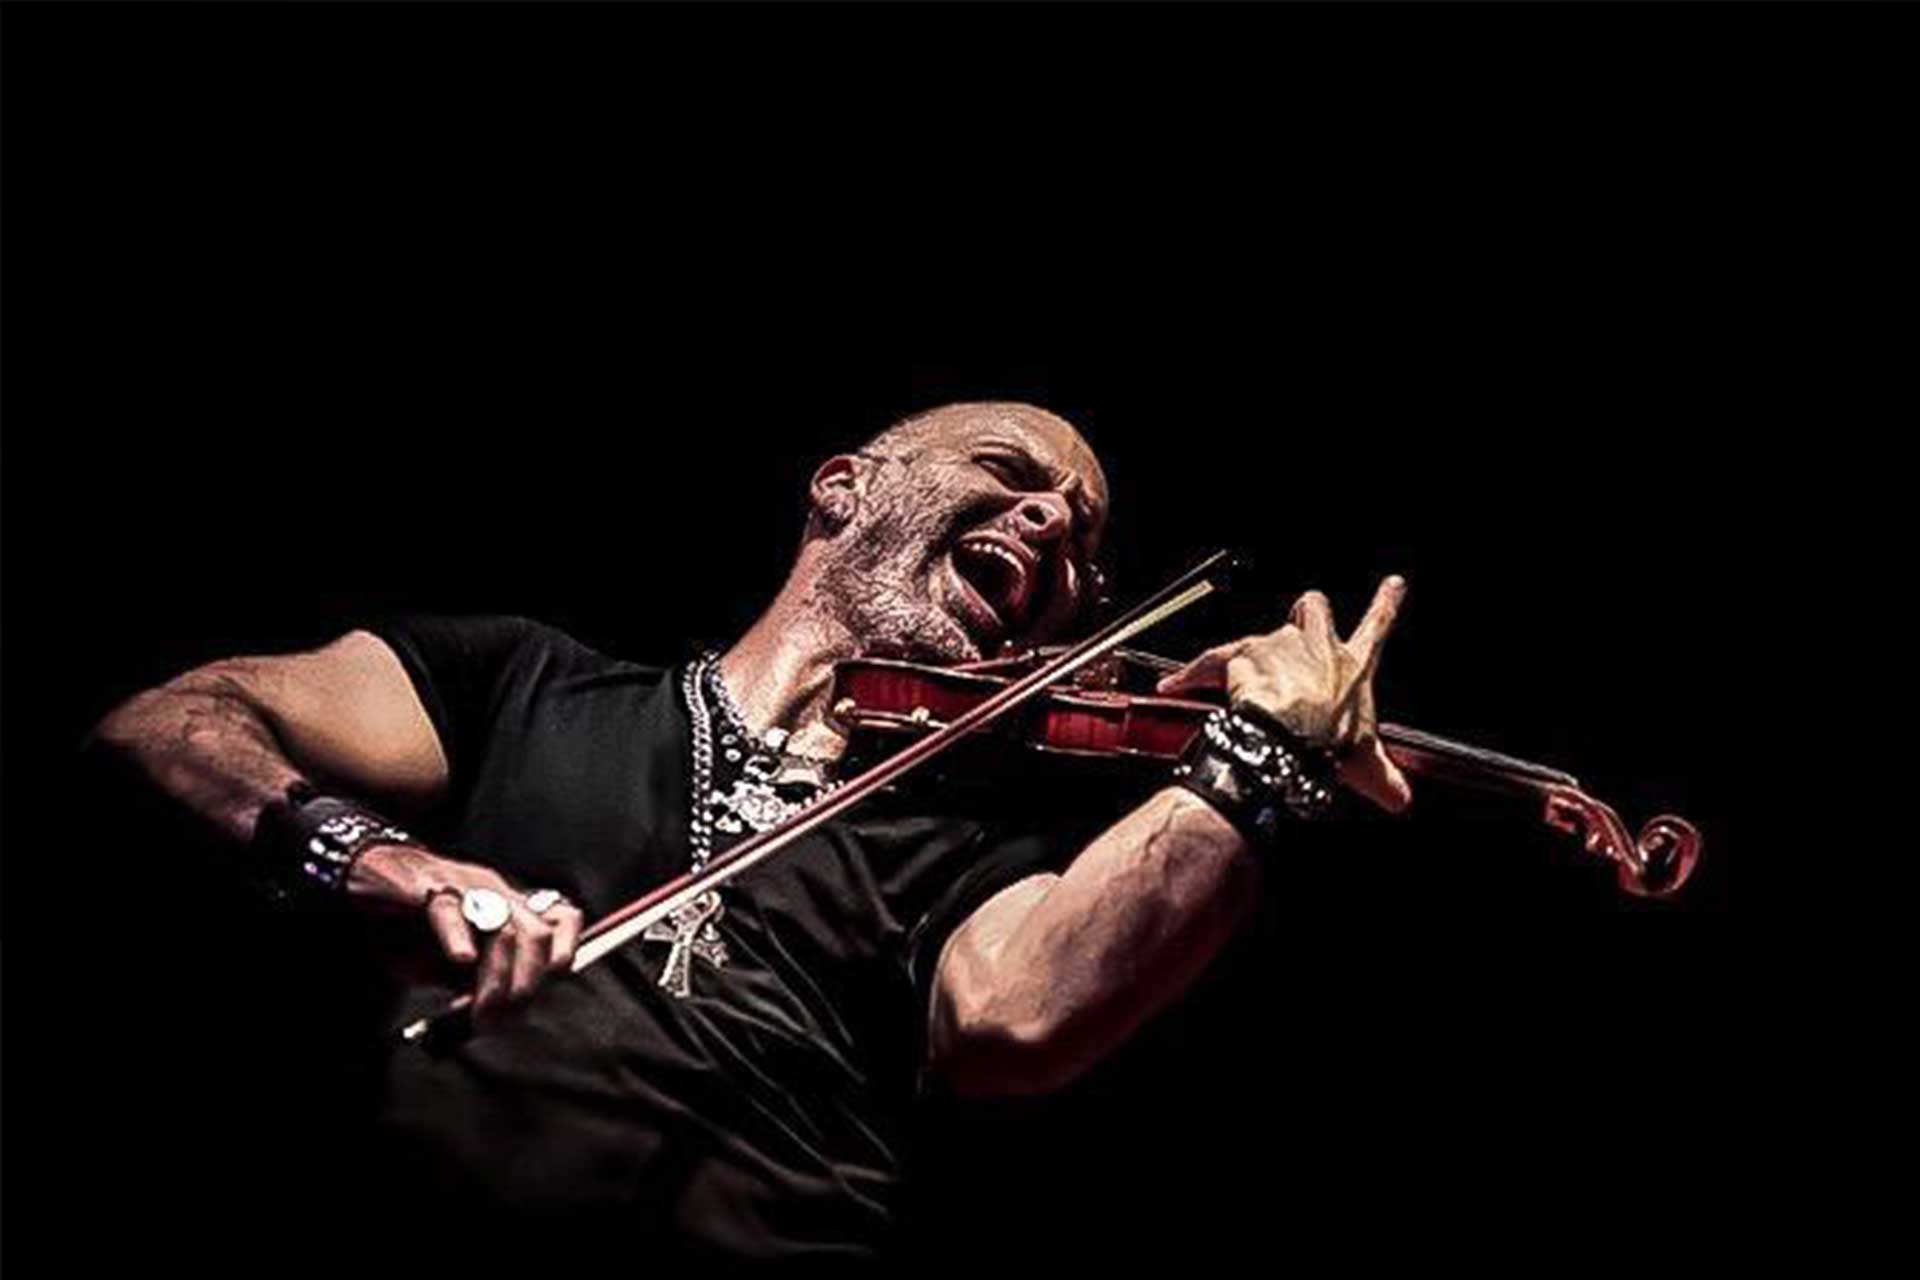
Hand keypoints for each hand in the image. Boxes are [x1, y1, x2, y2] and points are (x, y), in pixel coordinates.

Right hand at [346, 842, 583, 1024]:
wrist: (363, 876)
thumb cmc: (408, 924)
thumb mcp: (449, 962)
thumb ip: (476, 983)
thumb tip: (498, 1016)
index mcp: (507, 905)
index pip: (562, 918)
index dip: (565, 953)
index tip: (547, 990)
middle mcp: (494, 892)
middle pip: (534, 934)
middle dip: (526, 984)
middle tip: (502, 1019)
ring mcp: (462, 887)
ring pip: (499, 927)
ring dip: (496, 976)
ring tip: (480, 1011)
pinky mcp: (424, 887)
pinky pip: (449, 909)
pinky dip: (459, 937)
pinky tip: (460, 960)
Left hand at [1157, 575, 1411, 812]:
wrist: (1290, 739)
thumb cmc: (1328, 745)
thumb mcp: (1366, 767)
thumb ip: (1385, 780)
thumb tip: (1401, 799)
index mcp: (1352, 668)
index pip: (1377, 628)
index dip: (1386, 604)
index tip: (1393, 583)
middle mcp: (1318, 646)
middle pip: (1315, 608)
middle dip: (1308, 612)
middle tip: (1300, 622)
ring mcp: (1279, 646)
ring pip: (1260, 639)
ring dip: (1248, 660)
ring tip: (1239, 690)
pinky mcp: (1243, 654)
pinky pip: (1211, 661)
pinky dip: (1190, 674)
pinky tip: (1173, 685)